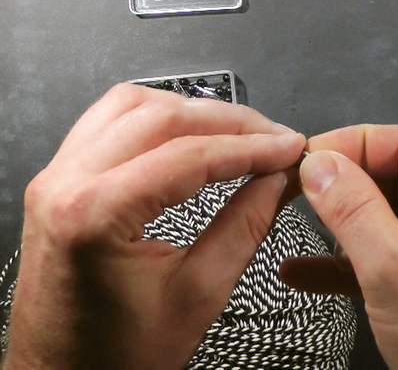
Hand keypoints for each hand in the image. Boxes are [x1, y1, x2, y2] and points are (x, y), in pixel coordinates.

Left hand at [4, 84, 305, 368]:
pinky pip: (109, 122)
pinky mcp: (59, 182)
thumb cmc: (114, 356)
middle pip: (161, 116)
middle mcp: (64, 185)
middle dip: (230, 121)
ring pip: (131, 105)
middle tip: (275, 138)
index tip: (289, 147)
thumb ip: (246, 226)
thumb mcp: (198, 294)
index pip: (188, 154)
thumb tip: (278, 180)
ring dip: (192, 110)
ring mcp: (56, 179)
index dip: (251, 146)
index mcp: (93, 215)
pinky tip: (190, 132)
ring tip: (240, 132)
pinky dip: (158, 118)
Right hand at [279, 125, 397, 368]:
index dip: (352, 144)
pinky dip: (359, 258)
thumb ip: (353, 211)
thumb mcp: (394, 274)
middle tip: (300, 197)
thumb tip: (322, 166)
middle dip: (346, 188)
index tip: (310, 158)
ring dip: (347, 227)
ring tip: (307, 236)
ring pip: (393, 214)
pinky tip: (313, 270)